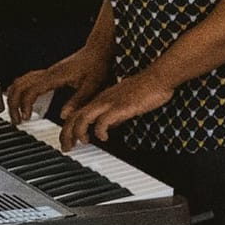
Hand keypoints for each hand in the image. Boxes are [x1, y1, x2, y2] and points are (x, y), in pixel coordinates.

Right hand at [6, 52, 111, 123]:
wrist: (100, 50)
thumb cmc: (98, 65)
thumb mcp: (93, 86)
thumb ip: (78, 100)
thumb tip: (63, 116)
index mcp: (56, 77)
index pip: (31, 90)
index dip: (24, 105)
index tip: (26, 118)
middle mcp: (48, 73)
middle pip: (19, 86)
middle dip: (13, 104)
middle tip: (18, 121)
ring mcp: (47, 72)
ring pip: (20, 82)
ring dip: (14, 98)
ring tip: (18, 114)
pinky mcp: (49, 73)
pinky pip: (27, 80)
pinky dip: (20, 91)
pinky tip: (24, 102)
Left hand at [58, 72, 177, 150]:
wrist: (158, 77)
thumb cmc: (147, 87)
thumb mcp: (125, 102)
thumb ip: (115, 114)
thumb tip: (109, 127)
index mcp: (102, 98)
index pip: (77, 113)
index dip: (69, 128)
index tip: (69, 140)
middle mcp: (102, 100)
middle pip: (74, 117)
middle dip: (66, 135)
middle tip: (66, 147)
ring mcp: (109, 103)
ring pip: (83, 118)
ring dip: (78, 133)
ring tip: (82, 143)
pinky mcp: (120, 107)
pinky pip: (103, 122)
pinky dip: (100, 132)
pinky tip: (104, 138)